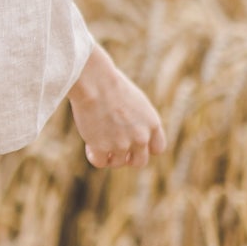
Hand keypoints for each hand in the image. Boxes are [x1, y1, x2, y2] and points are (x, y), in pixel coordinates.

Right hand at [67, 43, 165, 169]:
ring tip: (96, 140)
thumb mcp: (135, 102)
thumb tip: (129, 133)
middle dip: (127, 157)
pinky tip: (89, 144)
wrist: (95, 82)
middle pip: (139, 162)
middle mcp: (141, 137)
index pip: (157, 149)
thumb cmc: (111, 84)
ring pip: (117, 163)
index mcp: (152, 123)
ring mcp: (122, 144)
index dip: (144, 148)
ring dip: (108, 155)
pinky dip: (94, 155)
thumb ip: (139, 121)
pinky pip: (100, 162)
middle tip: (113, 146)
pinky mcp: (102, 148)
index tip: (132, 142)